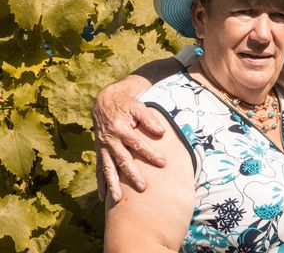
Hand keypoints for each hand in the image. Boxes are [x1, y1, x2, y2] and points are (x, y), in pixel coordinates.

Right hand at [93, 77, 165, 202]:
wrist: (105, 103)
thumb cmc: (126, 105)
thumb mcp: (138, 106)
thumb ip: (149, 118)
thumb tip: (161, 132)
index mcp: (120, 128)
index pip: (137, 144)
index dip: (150, 153)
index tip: (163, 163)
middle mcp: (110, 140)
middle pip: (122, 159)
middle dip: (132, 174)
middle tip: (142, 187)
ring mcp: (102, 148)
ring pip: (108, 168)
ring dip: (113, 184)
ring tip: (118, 200)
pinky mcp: (99, 152)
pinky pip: (99, 170)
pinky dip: (101, 184)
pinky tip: (104, 198)